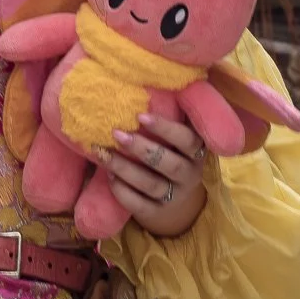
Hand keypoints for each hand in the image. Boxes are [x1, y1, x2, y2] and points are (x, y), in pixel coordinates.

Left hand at [108, 114, 210, 237]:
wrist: (178, 202)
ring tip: (103, 153)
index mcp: (196, 152)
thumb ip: (171, 117)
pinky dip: (122, 191)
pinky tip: (109, 177)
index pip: (187, 140)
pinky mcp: (157, 213)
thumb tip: (145, 85)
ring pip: (150, 184)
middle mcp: (189, 175)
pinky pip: (139, 204)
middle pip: (168, 164)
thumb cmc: (173, 155)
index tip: (140, 115)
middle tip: (116, 133)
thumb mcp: (178, 138)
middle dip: (141, 148)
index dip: (165, 128)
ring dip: (125, 168)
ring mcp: (174, 196)